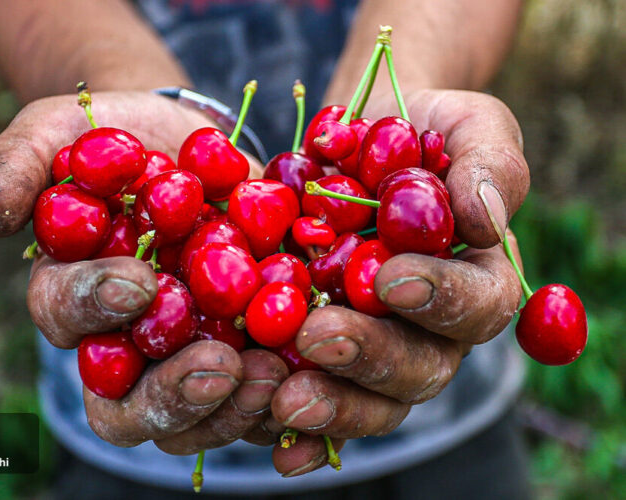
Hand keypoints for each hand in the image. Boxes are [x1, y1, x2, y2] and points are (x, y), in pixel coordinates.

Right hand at [0, 91, 286, 452]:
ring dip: (233, 407)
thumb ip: (18, 165)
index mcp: (76, 299)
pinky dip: (287, 400)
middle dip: (170, 394)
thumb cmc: (117, 140)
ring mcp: (191, 353)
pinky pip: (262, 397)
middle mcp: (130, 345)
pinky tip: (312, 382)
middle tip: (217, 367)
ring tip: (273, 374)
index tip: (136, 282)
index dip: (94, 306)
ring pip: (198, 416)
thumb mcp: (61, 133)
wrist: (191, 144)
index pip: (68, 320)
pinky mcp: (248, 349)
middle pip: (130, 405)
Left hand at [268, 89, 529, 475]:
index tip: (390, 279)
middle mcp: (431, 330)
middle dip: (370, 357)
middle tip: (319, 336)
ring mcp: (376, 347)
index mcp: (476, 280)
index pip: (476, 304)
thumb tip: (486, 221)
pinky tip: (273, 441)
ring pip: (370, 399)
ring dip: (330, 404)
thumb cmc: (420, 130)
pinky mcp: (324, 353)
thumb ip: (489, 164)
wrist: (357, 140)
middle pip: (419, 368)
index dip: (439, 297)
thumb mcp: (466, 125)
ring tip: (282, 395)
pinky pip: (319, 398)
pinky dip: (299, 429)